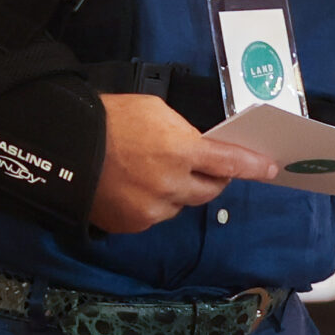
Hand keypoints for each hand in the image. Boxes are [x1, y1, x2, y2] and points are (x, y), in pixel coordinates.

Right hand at [89, 93, 285, 234]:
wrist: (64, 148)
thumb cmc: (108, 119)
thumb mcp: (154, 109)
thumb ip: (182, 132)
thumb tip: (196, 148)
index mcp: (182, 150)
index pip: (230, 163)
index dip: (253, 166)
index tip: (270, 169)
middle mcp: (173, 185)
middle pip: (210, 191)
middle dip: (211, 179)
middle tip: (202, 168)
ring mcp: (154, 209)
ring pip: (181, 205)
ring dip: (176, 192)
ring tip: (149, 173)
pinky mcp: (135, 224)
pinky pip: (155, 216)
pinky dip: (151, 204)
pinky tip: (131, 188)